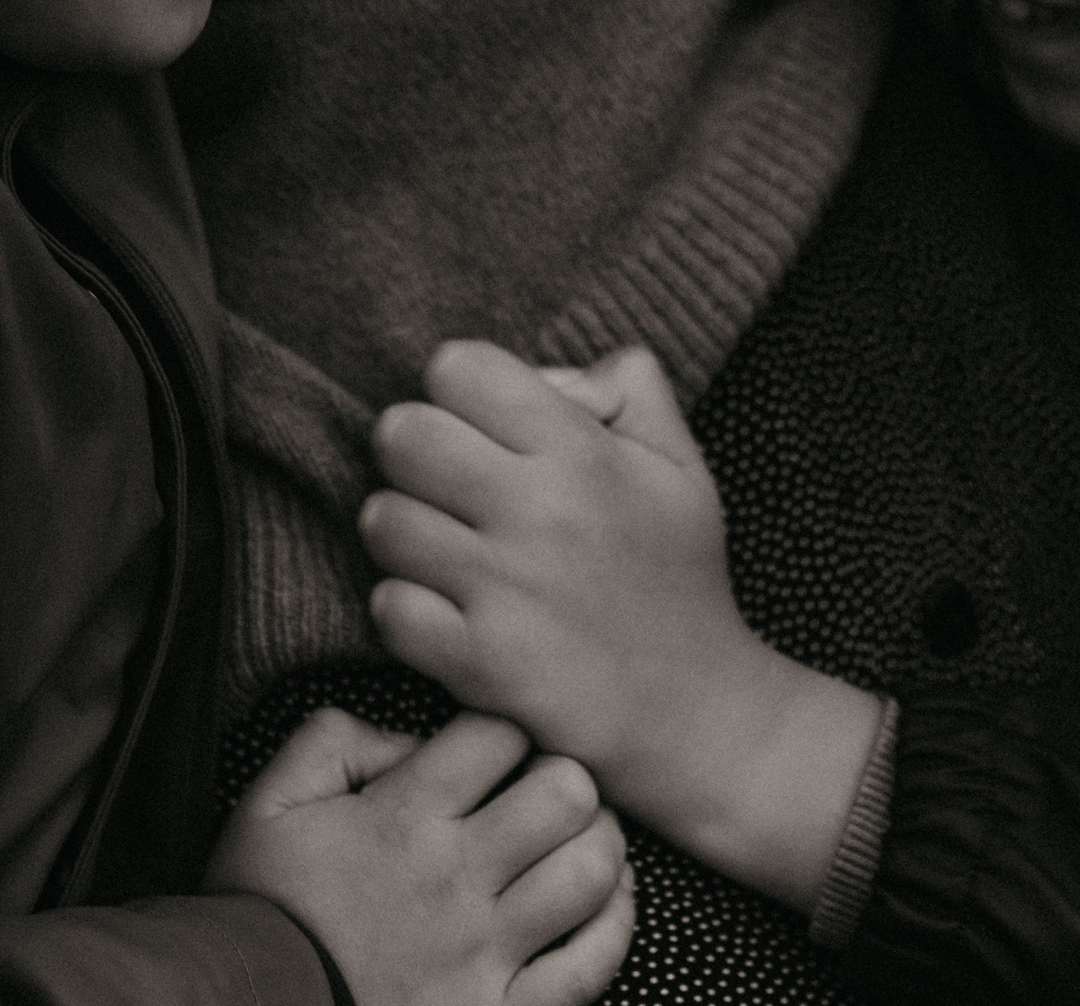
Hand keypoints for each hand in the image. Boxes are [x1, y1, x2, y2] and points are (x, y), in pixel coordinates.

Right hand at [206, 709, 634, 1005]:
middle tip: (549, 791)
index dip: (508, 729)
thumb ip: (334, 741)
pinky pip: (590, 966)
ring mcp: (483, 952)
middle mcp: (453, 878)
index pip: (499, 735)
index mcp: (402, 817)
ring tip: (580, 840)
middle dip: (568, 778)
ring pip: (590, 874)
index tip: (497, 750)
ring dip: (597, 846)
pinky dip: (612, 927)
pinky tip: (604, 903)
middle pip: (567, 795)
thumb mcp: (269, 804)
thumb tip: (410, 740)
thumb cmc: (259, 911)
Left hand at [362, 341, 882, 911]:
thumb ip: (628, 386)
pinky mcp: (480, 662)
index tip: (480, 426)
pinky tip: (446, 609)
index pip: (457, 368)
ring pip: (382, 519)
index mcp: (584, 452)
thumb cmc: (680, 578)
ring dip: (404, 533)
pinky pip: (388, 606)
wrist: (698, 711)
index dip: (458, 390)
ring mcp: (505, 588)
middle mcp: (540, 511)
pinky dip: (406, 609)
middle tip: (446, 486)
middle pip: (400, 433)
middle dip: (414, 453)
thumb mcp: (680, 464)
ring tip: (446, 549)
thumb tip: (550, 373)